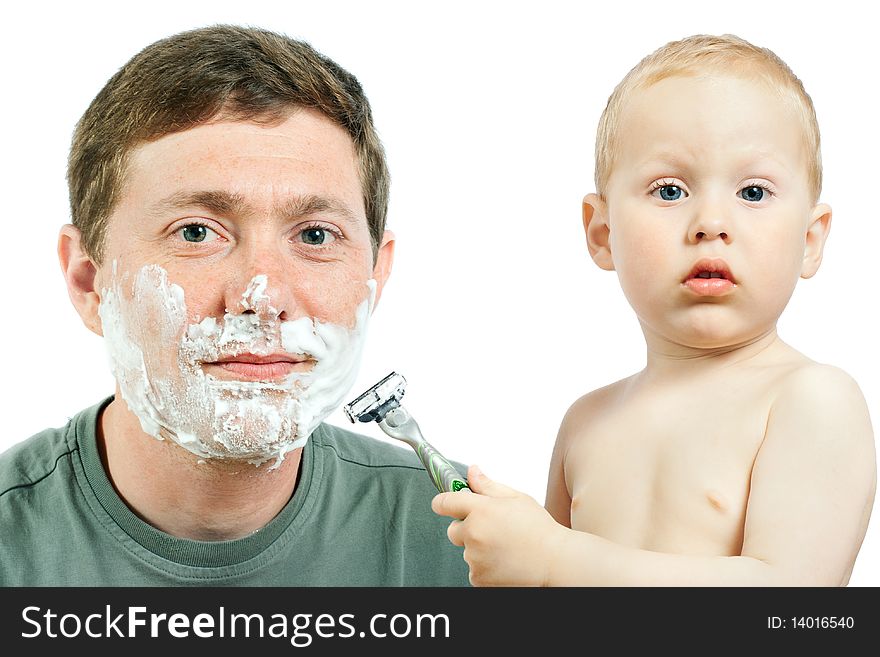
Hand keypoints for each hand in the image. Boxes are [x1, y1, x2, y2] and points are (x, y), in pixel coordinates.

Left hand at [431, 465, 566, 585]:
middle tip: (491, 529)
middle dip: (466, 528)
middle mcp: (474, 535)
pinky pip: (474, 568)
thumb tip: (472, 472)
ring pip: (466, 550)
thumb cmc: (540, 530)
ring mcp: (475, 559)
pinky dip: (485, 566)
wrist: (556, 563)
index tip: (446, 504)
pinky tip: (505, 561)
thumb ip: (488, 485)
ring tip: (505, 546)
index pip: (444, 502)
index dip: (444, 502)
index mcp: (481, 511)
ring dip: (478, 548)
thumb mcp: (517, 498)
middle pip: (453, 530)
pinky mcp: (479, 579)